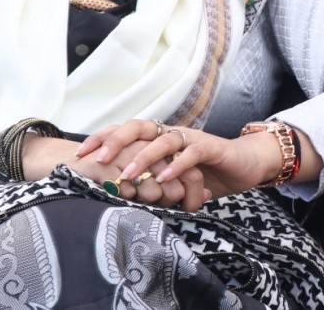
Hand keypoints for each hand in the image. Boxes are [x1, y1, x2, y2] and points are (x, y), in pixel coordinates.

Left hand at [72, 119, 206, 210]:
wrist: (244, 165)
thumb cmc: (203, 173)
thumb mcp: (169, 180)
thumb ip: (146, 183)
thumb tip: (110, 197)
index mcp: (157, 138)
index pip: (124, 131)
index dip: (101, 139)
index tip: (78, 156)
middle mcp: (170, 133)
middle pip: (137, 126)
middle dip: (115, 141)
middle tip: (99, 160)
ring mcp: (190, 138)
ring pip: (162, 140)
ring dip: (143, 158)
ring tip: (128, 175)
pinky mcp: (209, 147)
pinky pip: (191, 153)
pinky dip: (176, 165)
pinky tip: (164, 178)